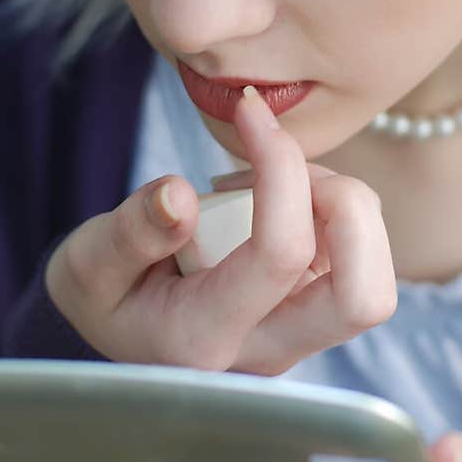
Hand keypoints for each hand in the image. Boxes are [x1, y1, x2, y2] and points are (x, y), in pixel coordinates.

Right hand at [44, 87, 396, 373]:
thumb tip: (179, 194)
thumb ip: (130, 232)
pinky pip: (360, 256)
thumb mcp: (87, 264)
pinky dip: (332, 207)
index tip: (248, 110)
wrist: (114, 333)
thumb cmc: (102, 293)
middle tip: (285, 165)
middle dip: (344, 205)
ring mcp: (300, 336)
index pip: (280, 255)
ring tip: (267, 177)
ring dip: (338, 201)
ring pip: (374, 273)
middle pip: (364, 298)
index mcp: (207, 338)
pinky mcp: (314, 310)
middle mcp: (268, 351)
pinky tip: (273, 195)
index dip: (279, 167)